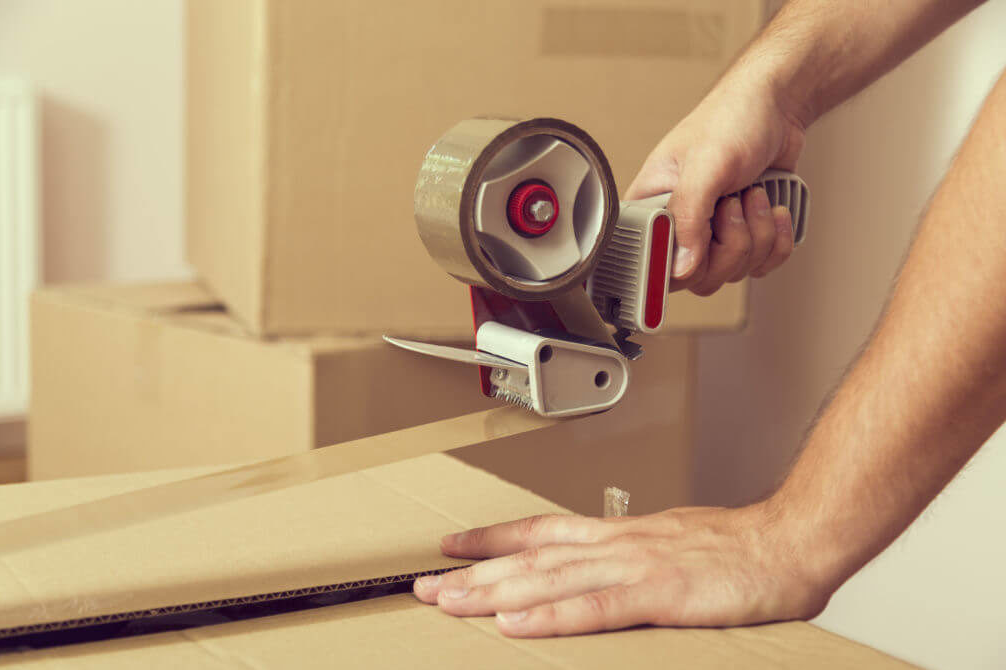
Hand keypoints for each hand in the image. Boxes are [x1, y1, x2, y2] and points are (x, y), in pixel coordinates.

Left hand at [412, 504, 831, 637]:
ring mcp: (634, 568)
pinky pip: (594, 610)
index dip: (493, 538)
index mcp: (618, 534)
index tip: (453, 545)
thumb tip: (598, 569)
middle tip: (425, 585)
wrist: (789, 542)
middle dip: (474, 574)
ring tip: (449, 603)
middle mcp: (615, 545)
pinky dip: (551, 617)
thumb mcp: (670, 542)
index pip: (540, 531)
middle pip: (530, 558)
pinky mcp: (659, 596)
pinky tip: (516, 625)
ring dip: (494, 593)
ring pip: (548, 580)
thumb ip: (629, 555)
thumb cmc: (737, 547)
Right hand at [624, 72, 807, 294]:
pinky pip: (760, 267)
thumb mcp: (705, 165)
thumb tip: (681, 267)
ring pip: (732, 272)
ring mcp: (712, 235)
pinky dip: (777, 241)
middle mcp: (677, 226)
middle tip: (733, 203)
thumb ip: (688, 216)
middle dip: (731, 243)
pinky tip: (774, 208)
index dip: (680, 261)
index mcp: (650, 206)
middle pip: (698, 277)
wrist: (778, 106)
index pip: (651, 262)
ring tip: (754, 194)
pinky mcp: (744, 237)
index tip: (705, 239)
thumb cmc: (732, 119)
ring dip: (758, 235)